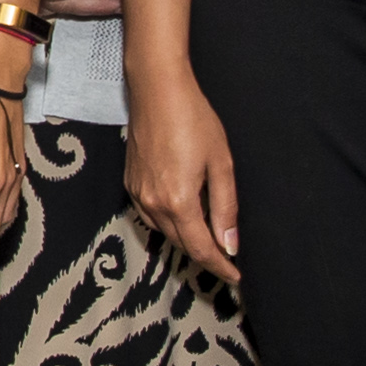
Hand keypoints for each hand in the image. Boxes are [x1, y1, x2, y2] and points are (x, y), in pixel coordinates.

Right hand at [124, 72, 236, 288]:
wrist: (157, 89)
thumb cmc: (193, 119)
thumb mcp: (221, 163)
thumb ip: (225, 207)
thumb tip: (230, 244)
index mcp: (179, 202)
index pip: (201, 248)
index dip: (220, 266)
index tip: (235, 276)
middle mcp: (153, 203)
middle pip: (182, 244)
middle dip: (205, 256)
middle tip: (227, 262)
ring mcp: (138, 194)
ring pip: (165, 232)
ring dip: (186, 241)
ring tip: (208, 243)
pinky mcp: (130, 183)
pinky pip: (150, 216)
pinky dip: (168, 225)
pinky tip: (182, 219)